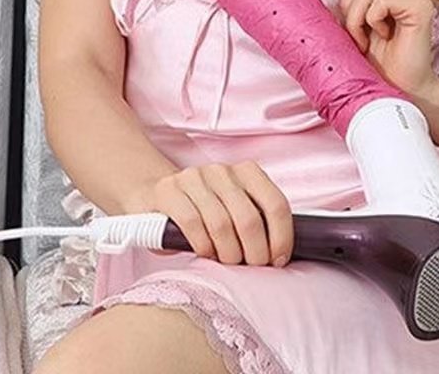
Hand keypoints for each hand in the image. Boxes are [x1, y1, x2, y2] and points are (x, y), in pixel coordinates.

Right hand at [133, 161, 293, 267]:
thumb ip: (256, 222)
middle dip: (255, 252)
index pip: (275, 203)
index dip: (282, 236)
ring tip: (228, 263)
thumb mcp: (234, 210)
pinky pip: (192, 223)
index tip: (278, 260)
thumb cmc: (205, 211)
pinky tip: (205, 254)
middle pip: (249, 219)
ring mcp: (194, 177)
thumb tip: (281, 255)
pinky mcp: (169, 190)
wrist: (157, 196)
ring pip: (221, 224)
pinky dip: (203, 245)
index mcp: (246, 171)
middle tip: (251, 268)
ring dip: (228, 253)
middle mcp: (222, 171)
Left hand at [328, 0, 437, 98]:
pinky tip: (383, 37)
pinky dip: (370, 22)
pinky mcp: (420, 5)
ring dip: (357, 18)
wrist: (400, 87)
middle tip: (357, 31)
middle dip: (349, 4)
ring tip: (366, 38)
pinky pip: (378, 1)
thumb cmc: (378, 57)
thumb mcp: (356, 19)